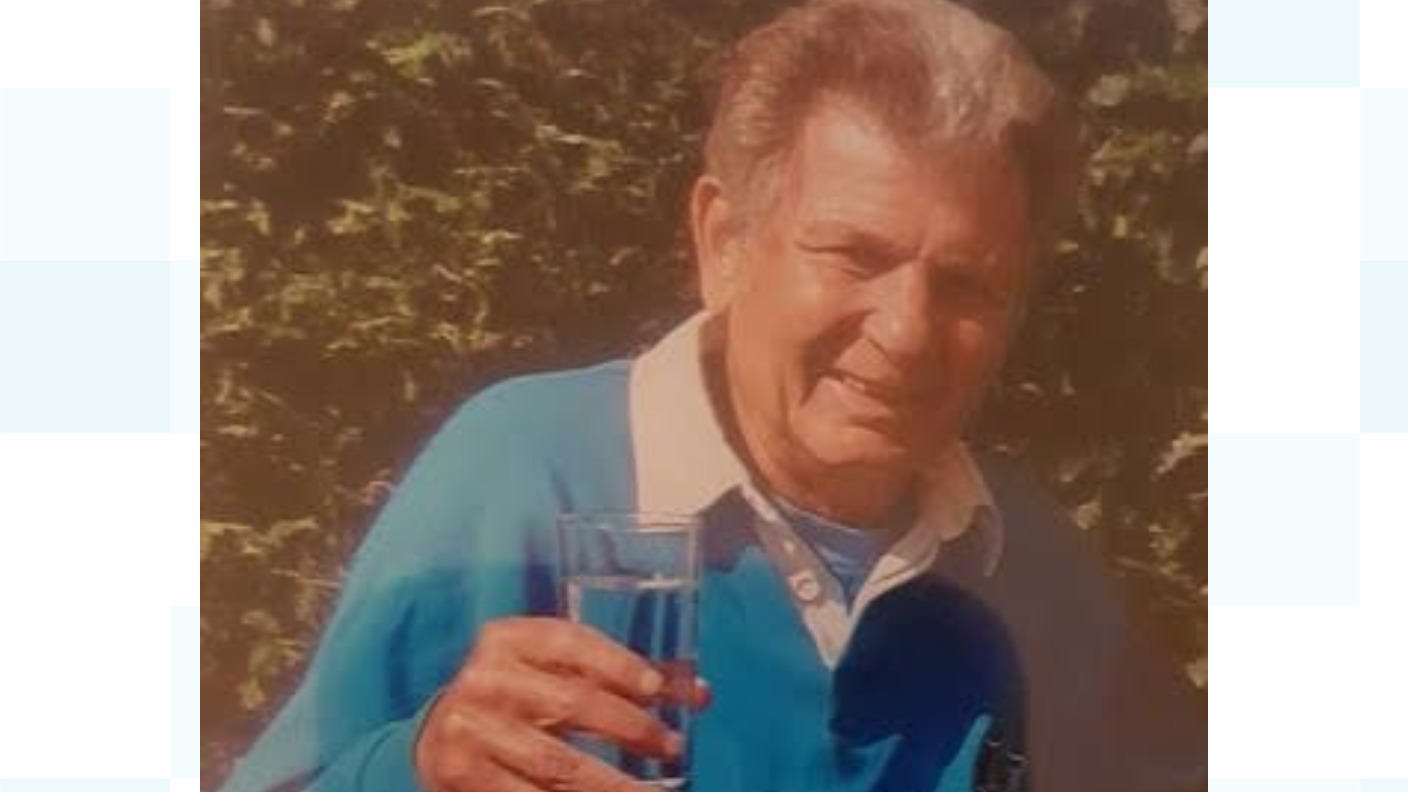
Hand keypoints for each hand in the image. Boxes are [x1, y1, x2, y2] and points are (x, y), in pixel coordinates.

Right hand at [414, 617, 708, 791]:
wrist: (437, 735)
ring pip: (556, 762)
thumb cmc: (517, 696)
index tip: (658, 690)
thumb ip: (618, 676)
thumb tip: (699, 694)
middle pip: (571, 703)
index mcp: (507, 639)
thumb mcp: (553, 671)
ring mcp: (471, 729)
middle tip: (669, 746)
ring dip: (613, 782)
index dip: (618, 664)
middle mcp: (485, 678)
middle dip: (630, 727)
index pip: (570, 642)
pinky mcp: (462, 774)